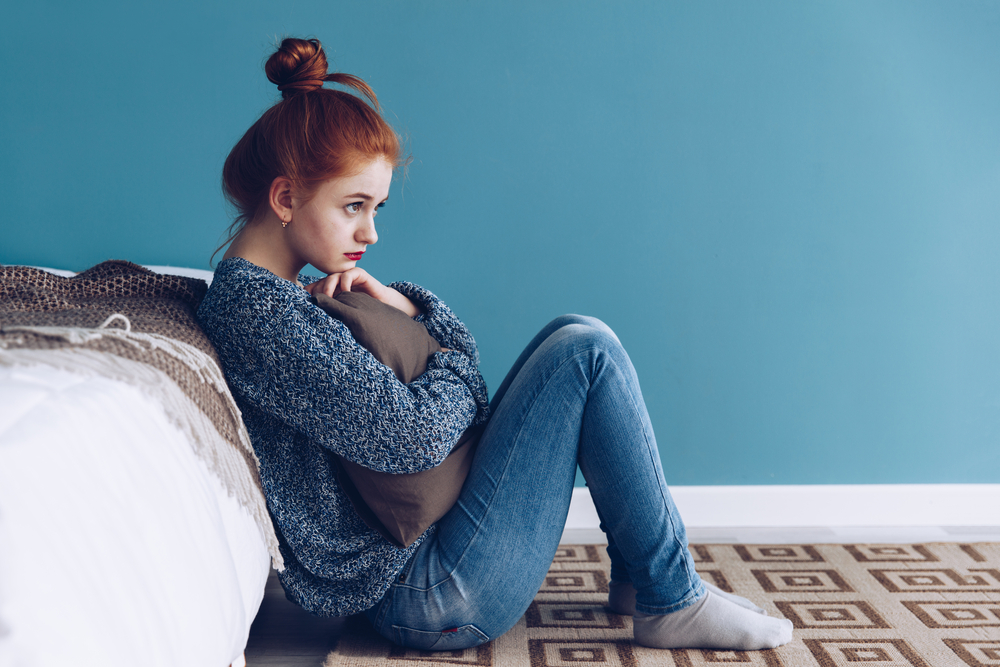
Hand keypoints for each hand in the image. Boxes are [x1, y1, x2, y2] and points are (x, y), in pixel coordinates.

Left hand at [305, 267, 419, 317]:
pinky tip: (346, 295)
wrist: (384, 307)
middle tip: (319, 304)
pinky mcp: (359, 274)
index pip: (313, 289)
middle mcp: (337, 283)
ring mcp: (348, 277)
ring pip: (331, 277)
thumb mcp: (343, 315)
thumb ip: (331, 314)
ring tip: (331, 300)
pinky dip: (344, 284)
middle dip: (318, 293)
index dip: (309, 296)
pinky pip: (347, 275)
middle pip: (320, 283)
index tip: (307, 306)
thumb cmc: (363, 314)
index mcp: (330, 291)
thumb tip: (312, 321)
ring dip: (328, 288)